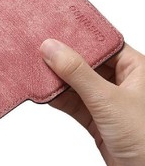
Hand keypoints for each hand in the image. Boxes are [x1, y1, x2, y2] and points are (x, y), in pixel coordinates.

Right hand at [40, 39, 144, 165]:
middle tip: (36, 47)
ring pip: (77, 85)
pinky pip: (73, 105)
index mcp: (136, 69)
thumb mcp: (107, 99)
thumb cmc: (144, 137)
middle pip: (87, 63)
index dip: (79, 36)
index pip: (103, 44)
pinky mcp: (98, 123)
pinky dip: (57, 100)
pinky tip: (40, 92)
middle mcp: (123, 83)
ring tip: (31, 68)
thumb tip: (51, 47)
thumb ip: (77, 73)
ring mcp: (109, 104)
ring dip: (56, 80)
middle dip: (63, 58)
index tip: (53, 28)